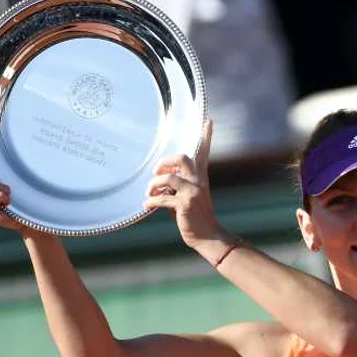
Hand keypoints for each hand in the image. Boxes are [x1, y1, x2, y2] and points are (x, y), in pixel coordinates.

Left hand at [143, 119, 224, 248]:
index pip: (204, 152)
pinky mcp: (185, 205)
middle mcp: (198, 182)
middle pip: (182, 158)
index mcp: (201, 178)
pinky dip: (151, 201)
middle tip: (156, 173)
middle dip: (165, 162)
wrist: (208, 236)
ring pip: (168, 178)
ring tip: (149, 194)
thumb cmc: (194, 216)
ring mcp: (193, 193)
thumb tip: (159, 180)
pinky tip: (146, 206)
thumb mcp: (188, 196)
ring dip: (153, 185)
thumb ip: (177, 185)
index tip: (209, 120)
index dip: (206, 136)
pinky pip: (162, 199)